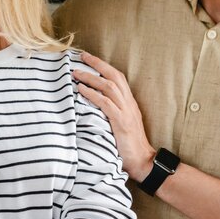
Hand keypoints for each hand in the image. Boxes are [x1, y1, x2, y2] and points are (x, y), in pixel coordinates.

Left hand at [73, 52, 154, 181]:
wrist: (143, 161)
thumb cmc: (129, 146)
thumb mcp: (122, 123)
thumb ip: (112, 112)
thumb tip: (93, 103)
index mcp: (130, 102)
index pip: (118, 77)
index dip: (103, 66)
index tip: (89, 59)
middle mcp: (129, 103)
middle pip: (114, 76)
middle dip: (97, 64)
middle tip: (81, 57)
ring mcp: (126, 112)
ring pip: (108, 87)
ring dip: (90, 77)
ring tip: (76, 73)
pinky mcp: (121, 122)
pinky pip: (106, 103)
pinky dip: (92, 94)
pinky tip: (81, 90)